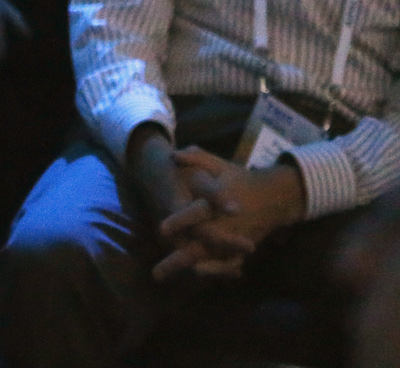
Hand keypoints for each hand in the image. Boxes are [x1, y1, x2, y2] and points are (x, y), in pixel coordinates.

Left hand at [153, 149, 304, 281]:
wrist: (275, 197)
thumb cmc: (240, 179)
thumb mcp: (219, 165)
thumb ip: (197, 157)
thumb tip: (173, 154)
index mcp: (218, 205)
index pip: (198, 214)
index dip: (181, 221)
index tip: (161, 229)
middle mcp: (226, 227)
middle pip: (200, 247)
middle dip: (178, 260)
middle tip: (156, 273)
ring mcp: (234, 242)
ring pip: (210, 260)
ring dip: (189, 269)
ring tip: (164, 276)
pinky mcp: (241, 250)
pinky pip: (226, 265)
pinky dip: (212, 271)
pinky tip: (194, 275)